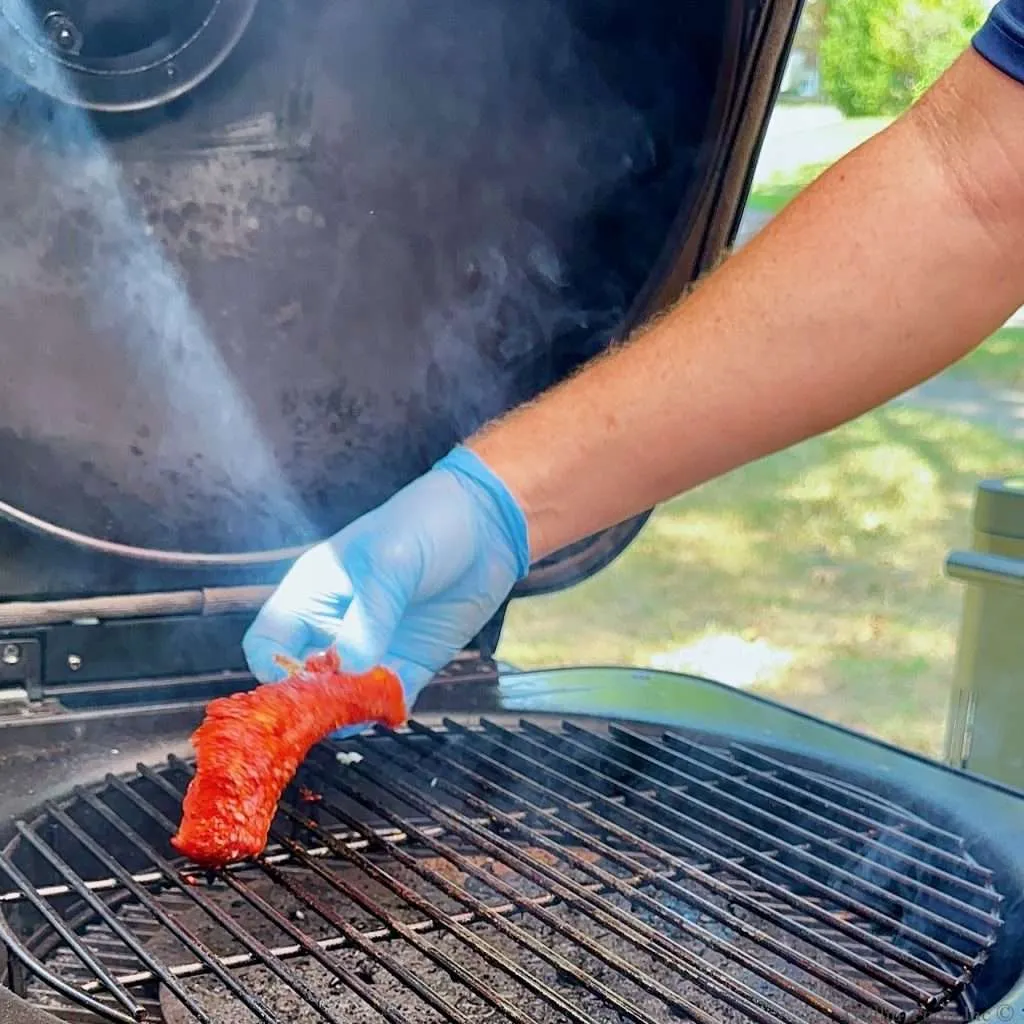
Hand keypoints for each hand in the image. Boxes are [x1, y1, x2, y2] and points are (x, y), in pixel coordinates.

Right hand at [242, 447, 529, 730]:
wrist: (489, 524)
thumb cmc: (426, 524)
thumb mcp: (389, 564)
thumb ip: (366, 619)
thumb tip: (346, 671)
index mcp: (312, 592)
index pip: (268, 643)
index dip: (273, 669)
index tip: (299, 685)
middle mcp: (335, 626)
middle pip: (303, 680)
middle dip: (311, 701)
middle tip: (332, 711)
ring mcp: (373, 648)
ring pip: (344, 699)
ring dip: (350, 712)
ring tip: (366, 709)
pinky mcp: (410, 662)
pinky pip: (388, 701)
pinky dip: (387, 712)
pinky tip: (394, 708)